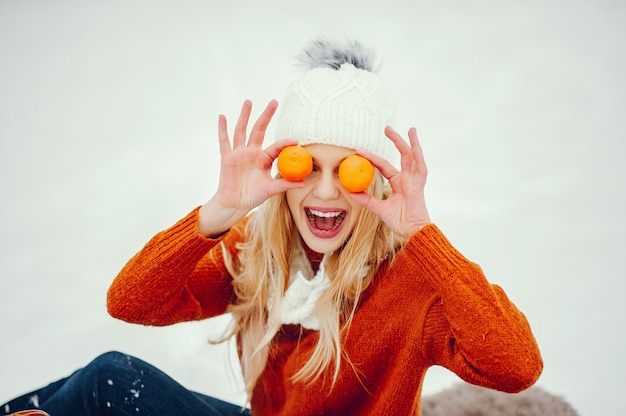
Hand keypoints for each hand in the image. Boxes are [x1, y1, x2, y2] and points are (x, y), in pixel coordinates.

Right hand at [198, 100, 300, 235]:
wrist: (235, 203)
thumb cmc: (253, 196)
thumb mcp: (271, 190)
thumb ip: (285, 184)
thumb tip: (304, 182)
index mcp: (264, 159)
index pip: (276, 147)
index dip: (285, 143)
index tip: (295, 140)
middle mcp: (252, 152)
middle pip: (259, 130)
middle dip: (266, 116)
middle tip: (274, 102)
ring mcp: (239, 153)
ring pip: (242, 131)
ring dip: (245, 116)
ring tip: (249, 102)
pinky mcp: (227, 157)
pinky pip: (224, 141)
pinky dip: (222, 129)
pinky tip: (222, 117)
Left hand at [349, 126, 431, 239]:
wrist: (411, 231)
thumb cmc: (399, 221)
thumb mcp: (378, 208)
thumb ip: (366, 200)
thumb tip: (349, 192)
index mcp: (398, 183)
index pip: (383, 165)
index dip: (372, 158)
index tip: (359, 151)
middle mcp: (407, 178)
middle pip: (402, 155)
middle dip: (396, 140)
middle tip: (386, 128)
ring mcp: (414, 180)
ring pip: (413, 157)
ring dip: (412, 142)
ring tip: (410, 129)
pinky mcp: (419, 185)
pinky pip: (420, 168)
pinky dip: (418, 156)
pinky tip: (415, 146)